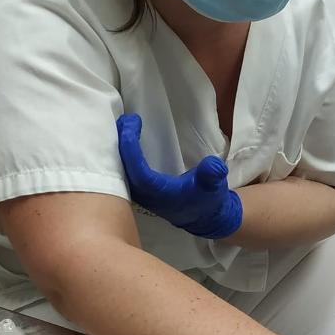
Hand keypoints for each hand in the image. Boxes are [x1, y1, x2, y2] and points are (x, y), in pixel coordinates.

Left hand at [116, 113, 242, 238]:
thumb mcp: (214, 186)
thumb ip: (212, 176)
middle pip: (123, 168)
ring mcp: (140, 193)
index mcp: (157, 193)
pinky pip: (126, 169)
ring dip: (120, 147)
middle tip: (125, 119)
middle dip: (121, 142)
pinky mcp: (141, 189)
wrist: (204, 215)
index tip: (133, 122)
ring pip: (122, 169)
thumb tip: (213, 165)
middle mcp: (144, 195)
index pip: (137, 169)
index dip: (130, 146)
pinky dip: (124, 153)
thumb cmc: (206, 199)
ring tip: (123, 125)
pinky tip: (125, 139)